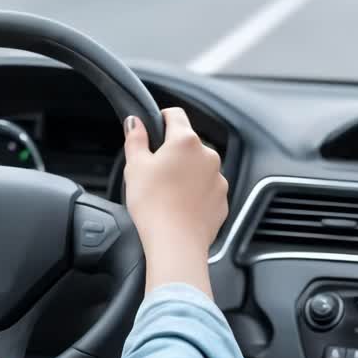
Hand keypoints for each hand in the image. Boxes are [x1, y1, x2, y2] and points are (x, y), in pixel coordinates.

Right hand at [122, 108, 227, 297]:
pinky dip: (195, 193)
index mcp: (185, 141)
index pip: (175, 114)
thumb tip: (135, 122)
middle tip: (153, 170)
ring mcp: (218, 179)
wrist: (176, 243)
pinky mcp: (222, 200)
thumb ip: (135, 138)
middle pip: (188, 144)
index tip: (154, 127)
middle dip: (172, 152)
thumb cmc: (154, 204)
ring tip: (166, 192)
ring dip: (185, 173)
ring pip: (198, 167)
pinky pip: (207, 189)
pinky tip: (178, 205)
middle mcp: (208, 156)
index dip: (162, 118)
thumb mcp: (135, 166)